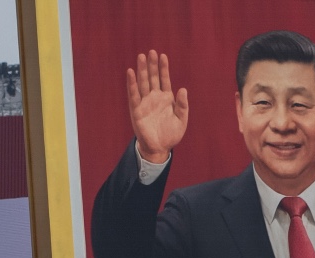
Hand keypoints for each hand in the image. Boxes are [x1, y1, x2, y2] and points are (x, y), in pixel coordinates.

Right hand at [126, 50, 188, 164]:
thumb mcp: (181, 120)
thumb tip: (183, 89)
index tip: (163, 56)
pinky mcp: (136, 110)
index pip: (164, 79)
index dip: (163, 68)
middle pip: (153, 78)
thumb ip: (182, 105)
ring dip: (142, 70)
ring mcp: (145, 102)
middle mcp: (154, 97)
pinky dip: (132, 84)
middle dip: (152, 65)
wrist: (160, 148)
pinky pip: (134, 95)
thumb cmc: (171, 134)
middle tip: (151, 51)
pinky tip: (131, 73)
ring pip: (143, 83)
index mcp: (166, 98)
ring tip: (141, 57)